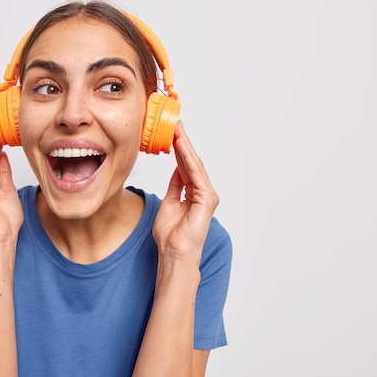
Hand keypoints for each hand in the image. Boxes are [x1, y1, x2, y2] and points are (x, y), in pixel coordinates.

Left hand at [153, 121, 219, 268]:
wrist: (174, 252)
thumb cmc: (171, 234)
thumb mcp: (170, 202)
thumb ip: (175, 186)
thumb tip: (176, 169)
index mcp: (194, 193)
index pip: (186, 166)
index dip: (179, 149)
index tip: (173, 133)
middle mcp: (203, 192)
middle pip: (192, 162)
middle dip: (183, 143)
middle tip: (176, 124)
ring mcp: (207, 195)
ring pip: (195, 165)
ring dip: (186, 147)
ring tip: (178, 130)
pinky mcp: (206, 200)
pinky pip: (196, 175)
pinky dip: (188, 160)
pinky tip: (181, 147)